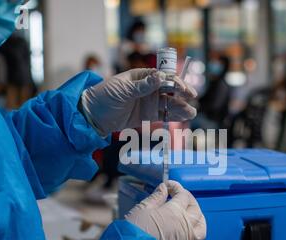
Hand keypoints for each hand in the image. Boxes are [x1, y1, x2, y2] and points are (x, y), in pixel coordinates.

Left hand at [81, 68, 197, 135]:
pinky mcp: (148, 115)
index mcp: (142, 76)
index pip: (162, 76)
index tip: (182, 87)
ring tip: (191, 112)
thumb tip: (160, 77)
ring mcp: (149, 102)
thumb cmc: (104, 96)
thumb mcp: (123, 89)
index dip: (174, 80)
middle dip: (181, 93)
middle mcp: (148, 88)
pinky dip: (174, 116)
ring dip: (180, 107)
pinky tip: (184, 116)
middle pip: (169, 89)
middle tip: (191, 97)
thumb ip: (142, 86)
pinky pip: (164, 115)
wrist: (93, 115)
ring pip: (169, 103)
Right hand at [125, 181, 205, 239]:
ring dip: (197, 217)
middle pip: (195, 208)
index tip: (168, 186)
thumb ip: (156, 197)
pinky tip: (185, 232)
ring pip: (201, 227)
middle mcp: (186, 225)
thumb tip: (164, 188)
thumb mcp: (143, 209)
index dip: (176, 187)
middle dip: (189, 199)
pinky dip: (192, 234)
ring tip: (189, 213)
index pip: (183, 195)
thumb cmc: (136, 230)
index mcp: (176, 212)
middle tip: (179, 196)